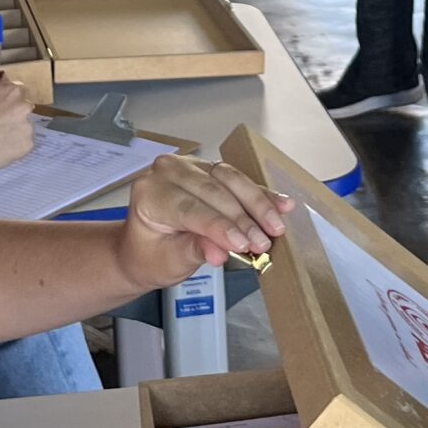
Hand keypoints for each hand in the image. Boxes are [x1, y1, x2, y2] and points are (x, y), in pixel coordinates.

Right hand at [0, 80, 36, 173]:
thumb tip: (4, 80)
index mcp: (11, 91)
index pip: (20, 90)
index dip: (11, 99)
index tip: (5, 106)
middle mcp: (23, 106)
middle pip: (25, 108)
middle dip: (16, 114)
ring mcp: (27, 126)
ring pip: (25, 127)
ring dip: (16, 130)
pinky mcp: (28, 144)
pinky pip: (25, 143)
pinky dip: (16, 145)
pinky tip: (0, 148)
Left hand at [115, 157, 293, 287]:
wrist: (145, 247)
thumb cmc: (152, 256)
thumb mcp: (168, 262)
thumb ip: (194, 251)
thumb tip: (220, 252)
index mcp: (150, 193)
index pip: (190, 208)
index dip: (219, 227)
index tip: (245, 245)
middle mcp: (167, 172)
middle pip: (213, 190)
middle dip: (243, 219)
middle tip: (265, 243)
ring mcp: (189, 165)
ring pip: (230, 179)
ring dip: (257, 204)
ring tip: (277, 227)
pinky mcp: (209, 168)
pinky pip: (238, 179)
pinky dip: (260, 194)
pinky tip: (282, 204)